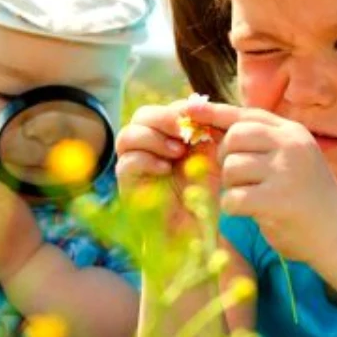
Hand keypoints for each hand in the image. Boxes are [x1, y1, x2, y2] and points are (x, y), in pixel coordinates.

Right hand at [115, 100, 223, 230]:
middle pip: (142, 115)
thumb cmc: (203, 194)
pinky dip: (146, 161)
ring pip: (127, 135)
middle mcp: (145, 146)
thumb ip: (206, 131)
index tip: (202, 118)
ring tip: (178, 152)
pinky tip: (166, 170)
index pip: (164, 108)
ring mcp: (132, 164)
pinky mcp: (126, 184)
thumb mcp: (211, 158)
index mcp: (165, 136)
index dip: (181, 109)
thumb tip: (201, 104)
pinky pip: (126, 162)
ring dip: (153, 138)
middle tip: (184, 131)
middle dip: (164, 118)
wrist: (193, 232)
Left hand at [189, 101, 336, 263]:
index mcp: (293, 133)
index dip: (215, 112)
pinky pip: (233, 198)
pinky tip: (251, 213)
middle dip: (226, 158)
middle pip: (234, 138)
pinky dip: (234, 208)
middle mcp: (291, 146)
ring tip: (252, 197)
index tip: (189, 108)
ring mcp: (285, 172)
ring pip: (231, 168)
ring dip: (232, 186)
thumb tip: (209, 124)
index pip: (247, 115)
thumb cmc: (307, 197)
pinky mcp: (277, 200)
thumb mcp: (291, 159)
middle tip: (238, 177)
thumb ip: (260, 142)